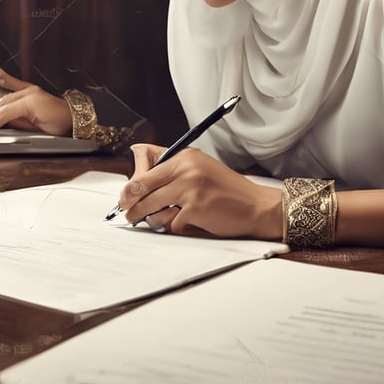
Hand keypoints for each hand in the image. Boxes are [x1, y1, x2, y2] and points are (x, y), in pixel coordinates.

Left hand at [118, 144, 281, 239]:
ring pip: (152, 209)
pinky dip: (179, 227)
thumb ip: (173, 171)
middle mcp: (186, 168)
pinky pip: (172, 224)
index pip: (146, 163)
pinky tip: (193, 222)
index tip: (126, 194)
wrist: (257, 206)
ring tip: (168, 219)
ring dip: (156, 219)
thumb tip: (137, 180)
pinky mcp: (195, 209)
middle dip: (131, 204)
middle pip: (141, 187)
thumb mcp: (200, 168)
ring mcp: (190, 189)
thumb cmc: (228, 190)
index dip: (131, 182)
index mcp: (185, 156)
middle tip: (126, 213)